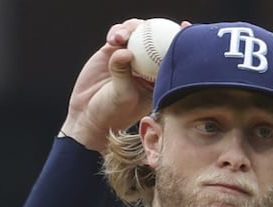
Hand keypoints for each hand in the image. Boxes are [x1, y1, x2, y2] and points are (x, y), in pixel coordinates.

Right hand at [60, 19, 187, 152]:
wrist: (89, 116)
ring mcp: (128, 57)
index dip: (179, 38)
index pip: (171, 54)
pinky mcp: (111, 52)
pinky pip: (116, 35)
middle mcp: (144, 65)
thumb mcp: (122, 95)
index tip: (184, 27)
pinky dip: (116, 32)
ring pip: (135, 33)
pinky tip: (114, 38)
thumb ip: (123, 73)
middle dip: (155, 27)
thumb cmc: (112, 113)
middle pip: (154, 38)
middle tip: (150, 25)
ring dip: (131, 29)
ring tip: (122, 37)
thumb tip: (125, 52)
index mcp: (156, 78)